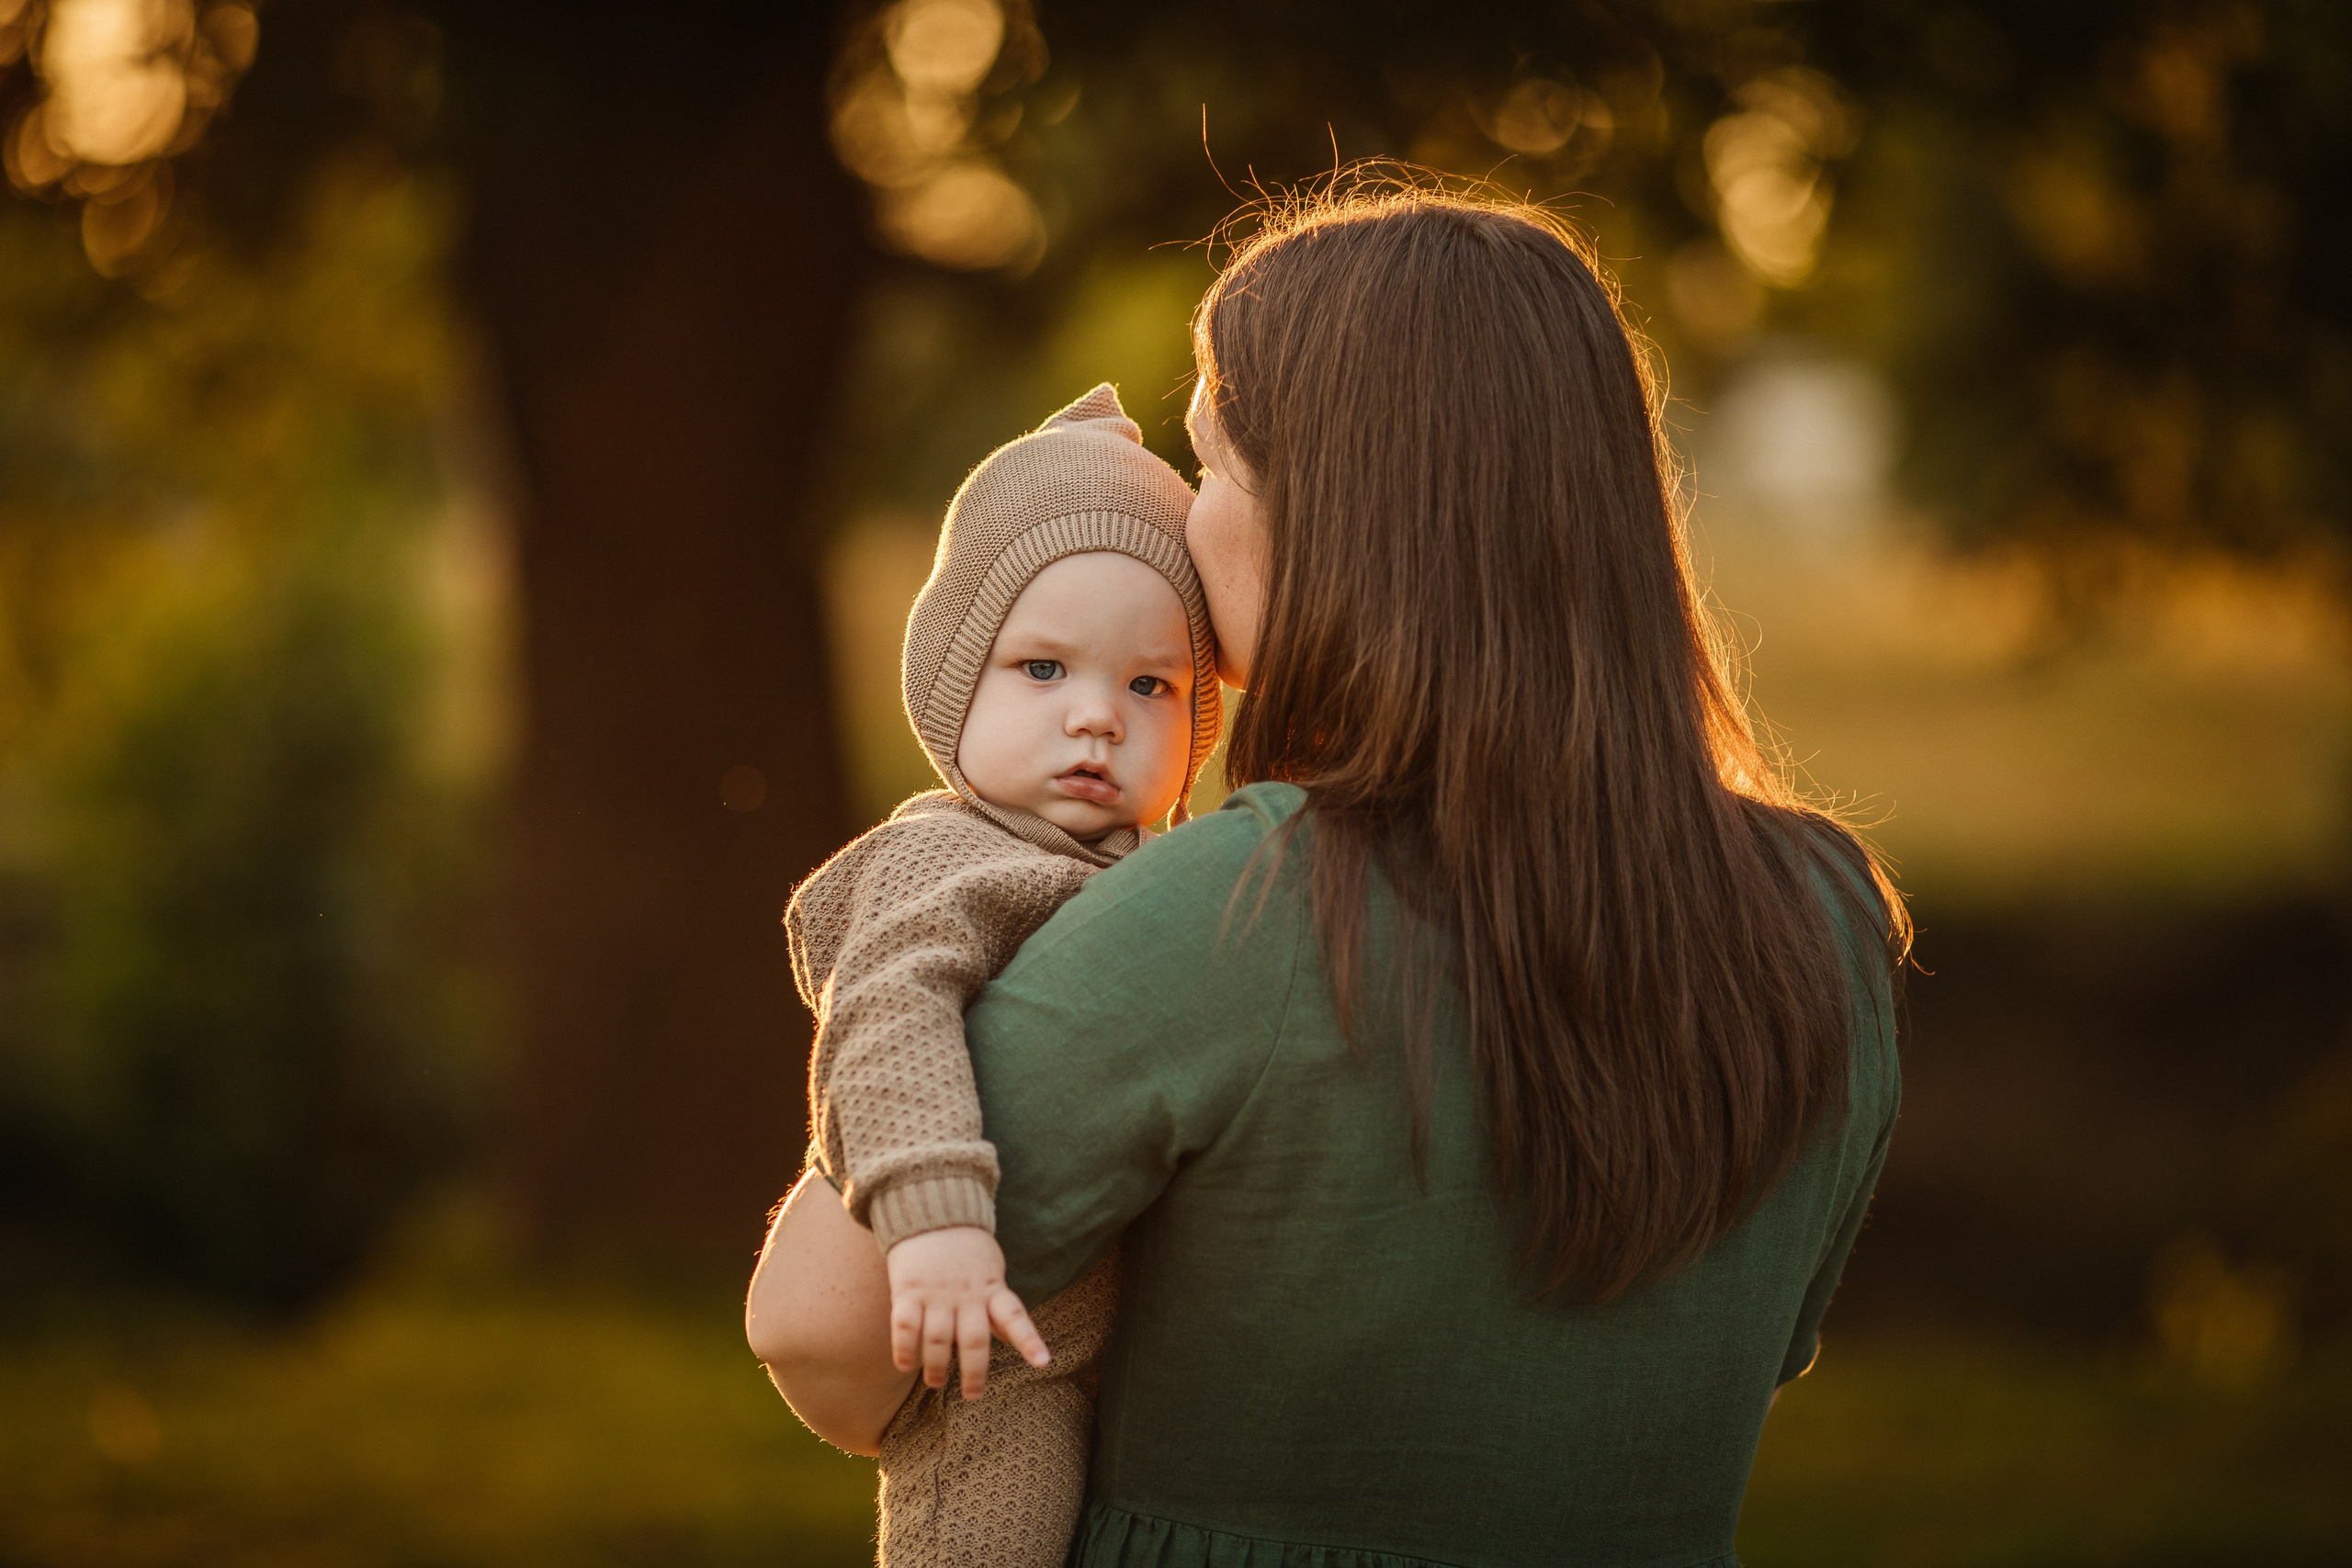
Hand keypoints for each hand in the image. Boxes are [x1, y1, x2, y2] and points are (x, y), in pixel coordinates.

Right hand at [884, 1225, 1049, 1399]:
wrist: (932, 1212)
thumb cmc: (967, 1252)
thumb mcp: (992, 1273)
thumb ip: (998, 1306)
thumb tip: (1011, 1338)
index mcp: (991, 1289)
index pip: (1015, 1317)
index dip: (1029, 1341)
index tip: (1043, 1363)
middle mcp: (966, 1295)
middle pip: (973, 1341)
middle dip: (974, 1373)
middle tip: (973, 1395)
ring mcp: (936, 1293)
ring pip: (937, 1340)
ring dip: (936, 1367)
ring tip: (937, 1383)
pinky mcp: (908, 1290)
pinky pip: (904, 1326)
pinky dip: (904, 1349)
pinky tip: (905, 1365)